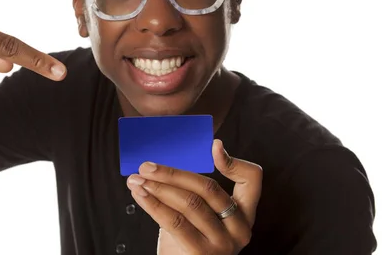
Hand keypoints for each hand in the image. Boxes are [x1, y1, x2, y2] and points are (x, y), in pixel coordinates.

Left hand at [126, 139, 261, 254]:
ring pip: (189, 203)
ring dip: (158, 187)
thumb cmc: (189, 244)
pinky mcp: (202, 254)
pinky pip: (175, 222)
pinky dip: (154, 204)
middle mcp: (240, 229)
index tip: (214, 145)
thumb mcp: (199, 216)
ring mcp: (223, 243)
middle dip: (173, 173)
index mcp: (243, 214)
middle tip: (147, 166)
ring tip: (137, 180)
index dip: (234, 161)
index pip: (251, 180)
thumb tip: (164, 166)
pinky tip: (140, 195)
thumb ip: (194, 193)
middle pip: (208, 188)